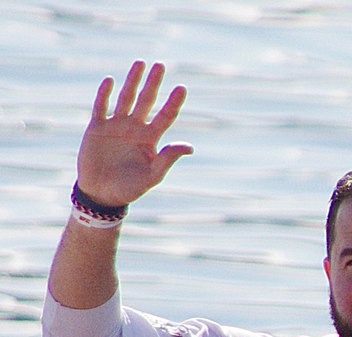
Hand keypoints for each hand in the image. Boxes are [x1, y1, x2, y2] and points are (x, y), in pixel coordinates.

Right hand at [76, 60, 192, 206]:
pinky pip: (101, 106)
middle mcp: (135, 128)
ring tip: (140, 63)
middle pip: (146, 101)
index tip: (181, 88)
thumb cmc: (129, 189)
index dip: (173, 103)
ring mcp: (116, 126)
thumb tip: (189, 147)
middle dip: (153, 84)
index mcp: (150, 140)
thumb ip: (168, 159)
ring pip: (126, 98)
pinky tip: (110, 81)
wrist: (101, 195)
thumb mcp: (152, 176)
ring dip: (132, 81)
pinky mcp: (97, 128)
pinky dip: (105, 94)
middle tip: (160, 65)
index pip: (165, 117)